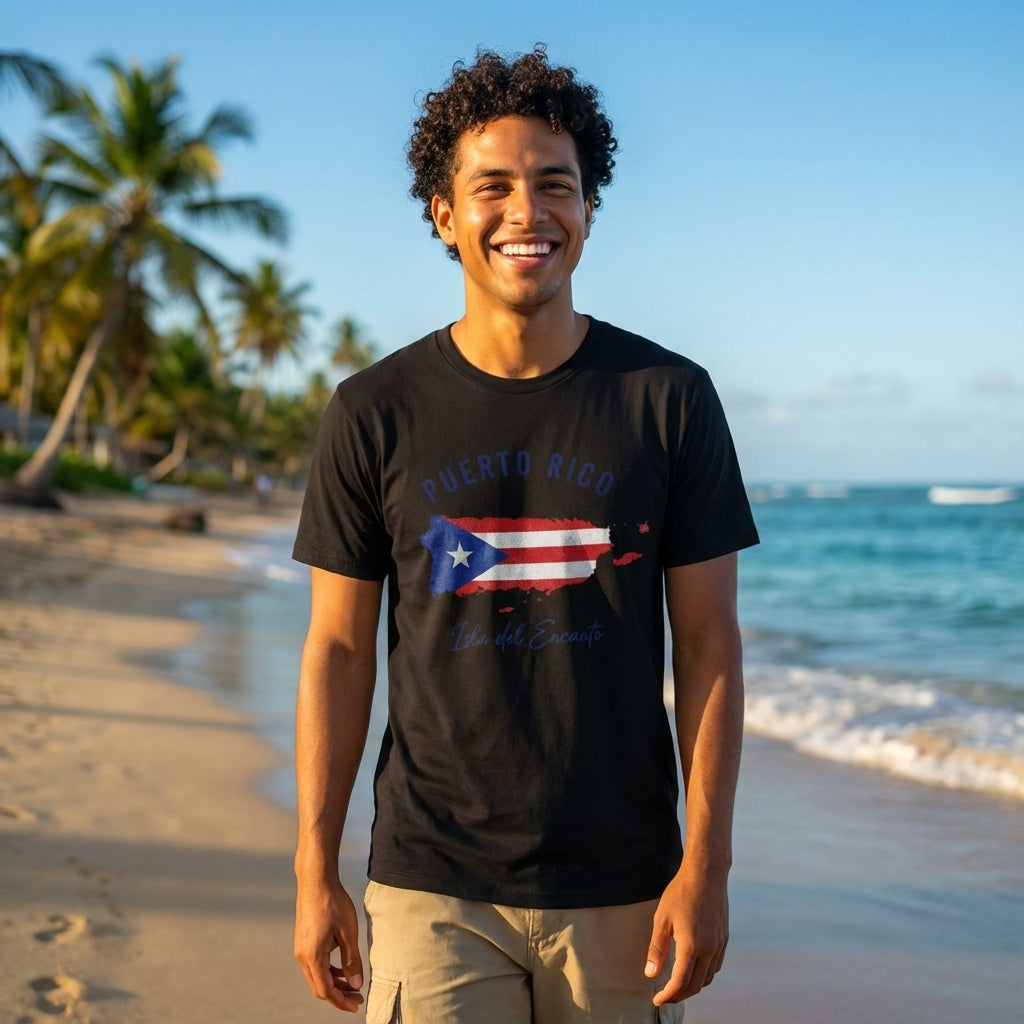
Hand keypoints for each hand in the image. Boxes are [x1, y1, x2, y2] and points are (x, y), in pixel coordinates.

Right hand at [294, 876, 364, 1011]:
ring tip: (353, 985)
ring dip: (334, 983)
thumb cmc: (333, 902)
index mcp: (312, 956)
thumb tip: (356, 983)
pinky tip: (342, 969)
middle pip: (319, 987)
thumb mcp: (348, 932)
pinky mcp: (303, 941)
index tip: (356, 1005)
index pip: (325, 990)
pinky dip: (328, 971)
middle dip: (339, 995)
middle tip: (358, 997)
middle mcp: (302, 956)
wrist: (316, 880)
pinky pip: (315, 964)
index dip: (341, 1001)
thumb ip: (352, 960)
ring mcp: (301, 949)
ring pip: (317, 976)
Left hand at [644, 862, 728, 1005]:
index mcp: (692, 945)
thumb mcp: (662, 919)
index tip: (656, 1000)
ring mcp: (719, 944)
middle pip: (695, 985)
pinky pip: (716, 965)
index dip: (668, 995)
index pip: (680, 982)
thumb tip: (650, 974)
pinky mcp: (724, 938)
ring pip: (708, 977)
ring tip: (677, 985)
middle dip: (679, 995)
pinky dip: (704, 974)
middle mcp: (709, 949)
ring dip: (693, 986)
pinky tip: (694, 968)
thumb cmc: (681, 893)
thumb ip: (657, 949)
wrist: (706, 873)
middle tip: (664, 996)